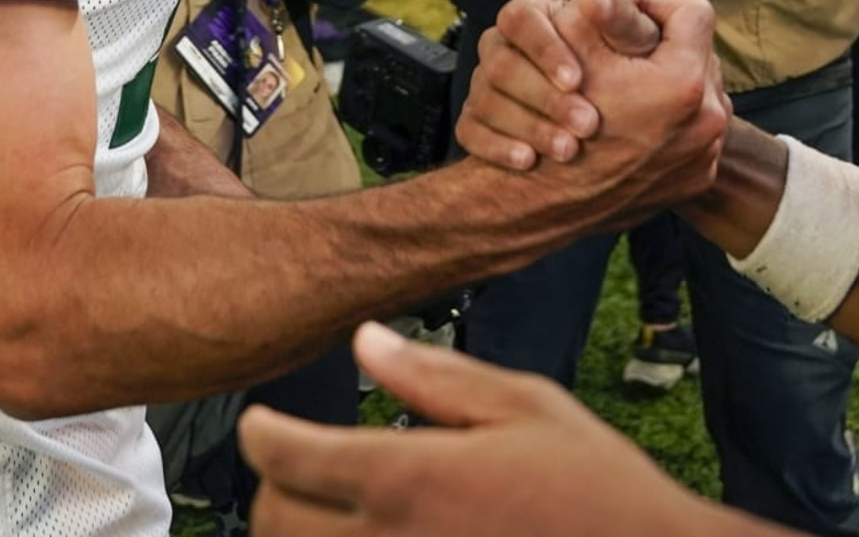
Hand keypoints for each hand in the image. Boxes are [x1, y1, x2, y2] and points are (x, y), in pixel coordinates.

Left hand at [241, 323, 705, 536]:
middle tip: (292, 467)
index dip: (260, 432)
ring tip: (321, 512)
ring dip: (295, 535)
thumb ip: (435, 375)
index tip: (261, 424)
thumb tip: (366, 340)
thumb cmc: (597, 492)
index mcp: (408, 477)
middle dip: (272, 487)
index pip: (287, 454)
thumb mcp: (525, 406)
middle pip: (275, 520)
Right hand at [456, 0, 663, 168]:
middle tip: (587, 124)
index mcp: (529, 16)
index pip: (520, 18)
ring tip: (568, 150)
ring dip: (528, 126)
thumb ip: (626, 8)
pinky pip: (469, 131)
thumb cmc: (614, 63)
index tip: (578, 79)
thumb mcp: (625, 35)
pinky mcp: (475, 119)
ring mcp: (483, 84)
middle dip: (543, 97)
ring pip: (484, 100)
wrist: (597, 117)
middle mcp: (499, 47)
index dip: (545, 48)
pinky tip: (528, 161)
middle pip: (499, 64)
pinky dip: (496, 147)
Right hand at [475, 0, 728, 232]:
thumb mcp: (576, 50)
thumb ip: (611, 7)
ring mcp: (705, 156)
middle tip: (622, 59)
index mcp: (685, 81)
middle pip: (696, 55)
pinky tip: (632, 127)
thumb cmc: (556, 121)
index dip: (654, 11)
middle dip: (660, 51)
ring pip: (695, 95)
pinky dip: (666, 125)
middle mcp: (710, 120)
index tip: (624, 26)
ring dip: (665, 88)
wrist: (546, 203)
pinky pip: (691, 134)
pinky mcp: (695, 181)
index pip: (692, 13)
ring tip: (627, 93)